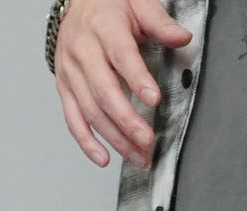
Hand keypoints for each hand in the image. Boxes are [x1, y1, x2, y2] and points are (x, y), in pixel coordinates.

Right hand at [54, 0, 193, 170]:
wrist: (76, 3)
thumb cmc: (110, 6)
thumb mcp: (137, 3)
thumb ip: (160, 22)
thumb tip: (182, 38)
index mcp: (103, 27)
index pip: (121, 55)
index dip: (137, 79)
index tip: (154, 99)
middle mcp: (82, 49)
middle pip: (104, 91)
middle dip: (127, 120)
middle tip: (147, 141)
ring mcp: (70, 71)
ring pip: (91, 111)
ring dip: (115, 138)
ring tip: (139, 156)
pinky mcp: (64, 87)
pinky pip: (73, 118)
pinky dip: (87, 142)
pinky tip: (104, 158)